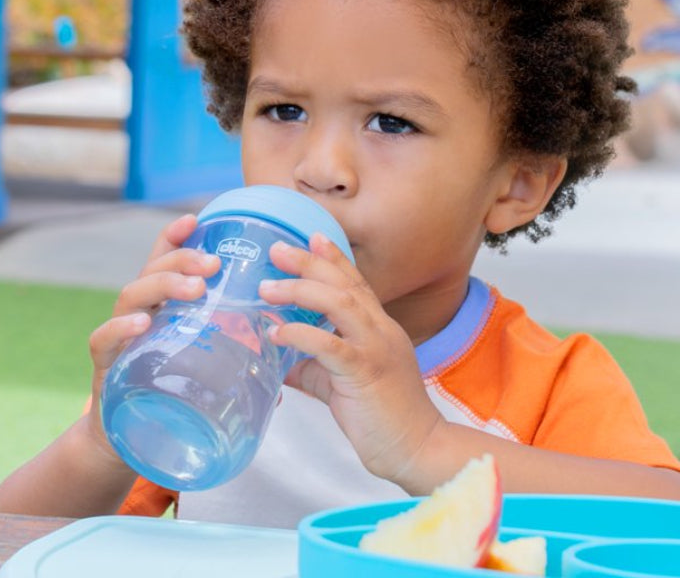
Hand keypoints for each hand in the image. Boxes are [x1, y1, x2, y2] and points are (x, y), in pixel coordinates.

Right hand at [83, 213, 220, 456]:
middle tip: (213, 264)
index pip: (165, 262)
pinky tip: (140, 324)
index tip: (195, 219)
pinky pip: (103, 339)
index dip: (176, 237)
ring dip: (163, 285)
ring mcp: (119, 338)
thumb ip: (234, 360)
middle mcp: (139, 314)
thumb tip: (283, 363)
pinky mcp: (104, 366)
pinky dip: (120, 328)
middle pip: (154, 270)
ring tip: (194, 289)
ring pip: (131, 294)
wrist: (126, 443)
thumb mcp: (201, 369)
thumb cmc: (169, 397)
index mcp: (163, 308)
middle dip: (183, 259)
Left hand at [259, 233, 440, 486]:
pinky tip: (278, 332)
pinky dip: (301, 334)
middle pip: (343, 283)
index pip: (356, 282)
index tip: (312, 236)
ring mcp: (376, 348)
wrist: (418, 449)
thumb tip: (280, 359)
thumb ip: (314, 365)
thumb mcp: (342, 382)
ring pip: (339, 303)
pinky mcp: (367, 372)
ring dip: (300, 290)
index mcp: (379, 328)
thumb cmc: (384, 416)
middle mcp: (381, 329)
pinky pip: (331, 344)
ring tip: (267, 289)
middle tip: (277, 250)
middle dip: (308, 262)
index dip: (334, 257)